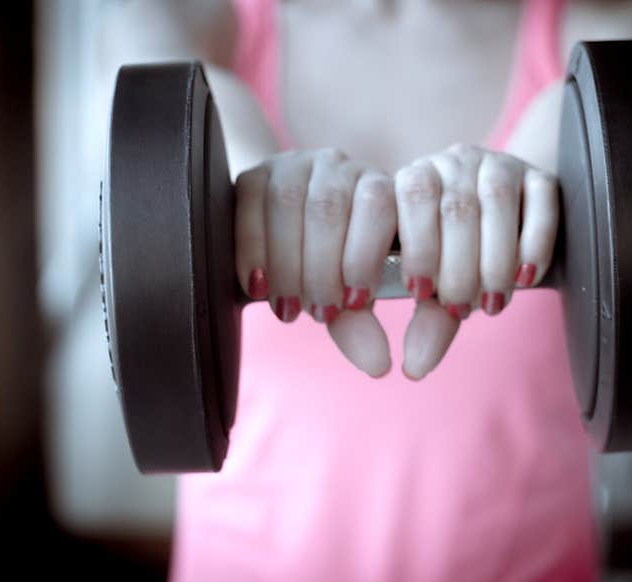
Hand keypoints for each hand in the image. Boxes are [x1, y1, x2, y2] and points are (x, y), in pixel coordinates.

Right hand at [234, 148, 396, 376]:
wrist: (280, 244)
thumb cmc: (329, 274)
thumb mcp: (349, 299)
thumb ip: (363, 326)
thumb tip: (378, 366)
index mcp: (380, 189)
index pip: (379, 205)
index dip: (365, 255)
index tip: (356, 303)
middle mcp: (342, 167)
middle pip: (330, 208)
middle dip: (322, 268)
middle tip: (318, 313)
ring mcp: (298, 164)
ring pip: (289, 202)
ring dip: (287, 262)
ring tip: (287, 308)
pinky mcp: (256, 172)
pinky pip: (250, 201)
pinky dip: (252, 247)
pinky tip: (256, 285)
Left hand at [394, 143, 557, 379]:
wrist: (510, 226)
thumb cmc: (459, 259)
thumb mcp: (438, 286)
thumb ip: (427, 322)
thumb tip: (415, 369)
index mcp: (414, 180)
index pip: (409, 198)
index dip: (416, 248)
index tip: (420, 292)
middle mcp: (453, 164)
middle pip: (456, 209)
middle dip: (459, 268)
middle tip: (461, 307)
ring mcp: (498, 165)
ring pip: (497, 203)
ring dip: (495, 260)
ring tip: (493, 301)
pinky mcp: (540, 175)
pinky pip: (541, 202)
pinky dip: (534, 244)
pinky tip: (525, 278)